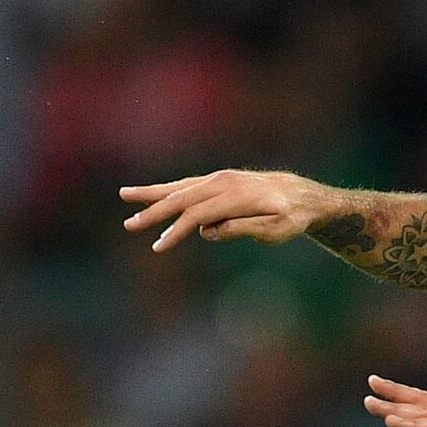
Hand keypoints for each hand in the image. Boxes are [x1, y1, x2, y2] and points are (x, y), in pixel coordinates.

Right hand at [120, 170, 329, 252]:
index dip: (176, 231)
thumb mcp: (275, 230)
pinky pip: (187, 185)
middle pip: (183, 198)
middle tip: (129, 225)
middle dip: (154, 212)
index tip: (157, 247)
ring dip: (152, 193)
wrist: (301, 195)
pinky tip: (149, 194)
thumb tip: (209, 231)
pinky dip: (167, 189)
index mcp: (237, 196)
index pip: (198, 214)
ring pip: (181, 187)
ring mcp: (221, 179)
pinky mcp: (219, 181)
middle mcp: (225, 182)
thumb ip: (243, 228)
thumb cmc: (290, 217)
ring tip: (125, 194)